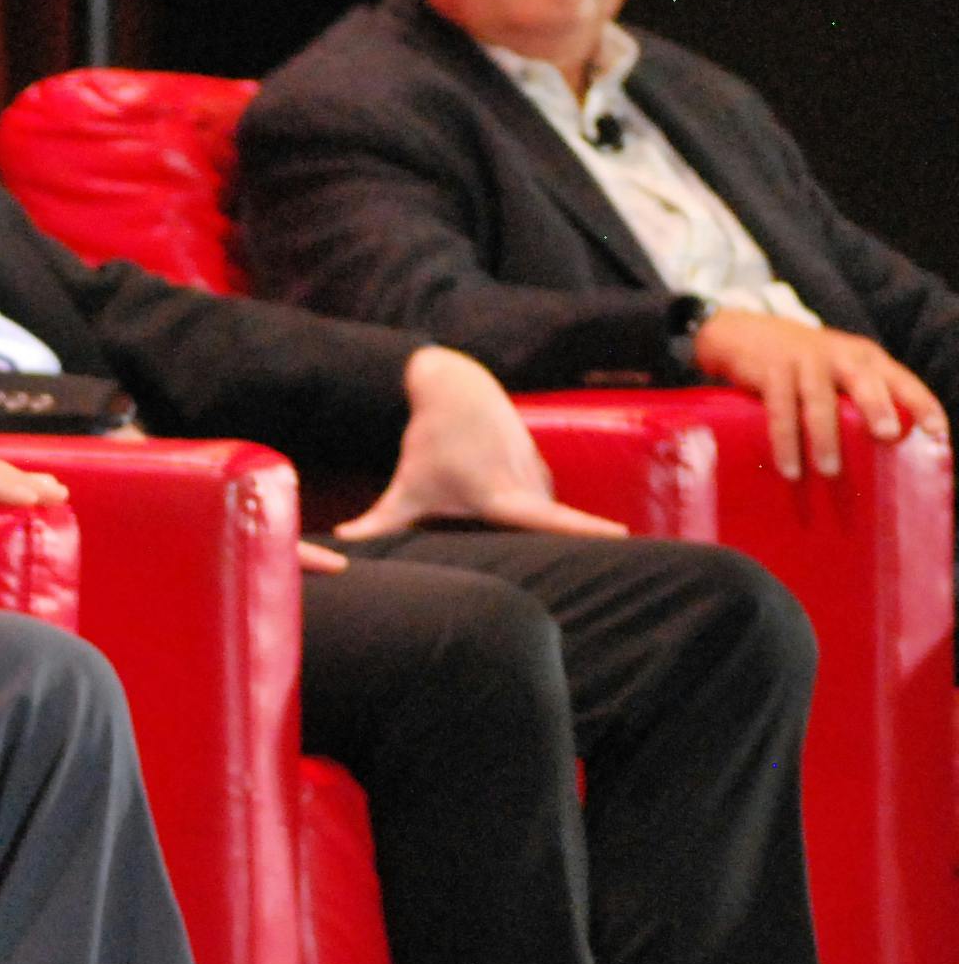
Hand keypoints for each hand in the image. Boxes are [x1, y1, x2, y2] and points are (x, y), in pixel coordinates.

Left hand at [335, 346, 626, 545]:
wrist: (453, 388)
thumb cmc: (429, 443)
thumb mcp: (406, 487)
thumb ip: (379, 522)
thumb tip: (340, 544)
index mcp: (501, 495)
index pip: (551, 518)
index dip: (585, 529)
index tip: (623, 537)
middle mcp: (529, 486)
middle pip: (554, 531)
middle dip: (576, 555)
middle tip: (610, 575)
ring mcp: (540, 475)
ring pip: (546, 518)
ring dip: (552, 541)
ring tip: (577, 565)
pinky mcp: (542, 469)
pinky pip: (545, 505)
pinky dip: (542, 523)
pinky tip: (549, 541)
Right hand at [693, 308, 946, 480]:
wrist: (742, 332)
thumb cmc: (802, 365)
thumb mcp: (838, 370)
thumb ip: (860, 398)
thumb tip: (888, 456)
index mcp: (865, 358)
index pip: (902, 380)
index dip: (922, 405)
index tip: (938, 434)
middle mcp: (839, 355)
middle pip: (863, 381)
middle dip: (877, 407)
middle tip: (887, 435)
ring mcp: (803, 361)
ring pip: (819, 401)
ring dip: (825, 438)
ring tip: (831, 472)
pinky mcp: (770, 370)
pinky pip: (780, 410)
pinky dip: (785, 441)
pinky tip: (789, 468)